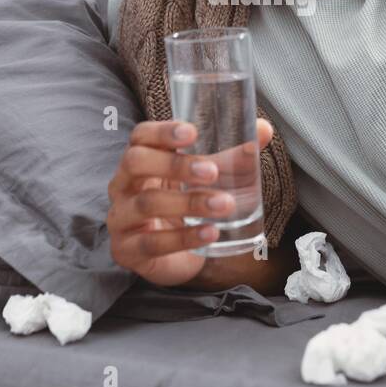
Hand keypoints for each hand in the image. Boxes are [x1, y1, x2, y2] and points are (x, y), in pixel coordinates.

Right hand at [107, 118, 273, 287]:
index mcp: (139, 160)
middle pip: (135, 162)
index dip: (162, 131)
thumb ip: (232, 156)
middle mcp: (123, 185)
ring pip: (147, 203)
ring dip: (189, 203)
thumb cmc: (182, 205)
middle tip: (212, 172)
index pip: (140, 136)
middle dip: (174, 165)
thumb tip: (264, 130)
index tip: (192, 132)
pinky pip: (153, 242)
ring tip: (224, 204)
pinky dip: (184, 238)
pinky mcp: (128, 250)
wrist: (170, 256)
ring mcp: (121, 218)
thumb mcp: (206, 179)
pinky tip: (210, 233)